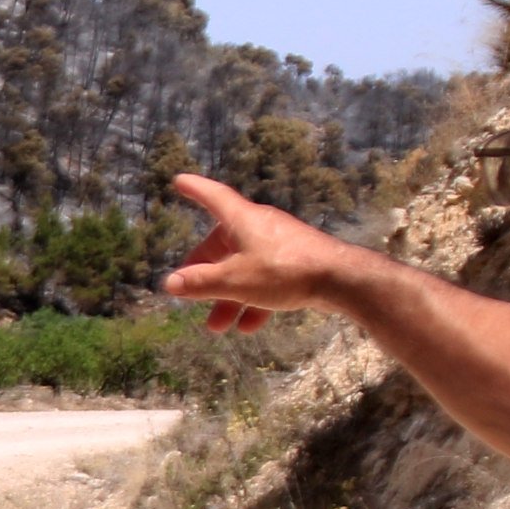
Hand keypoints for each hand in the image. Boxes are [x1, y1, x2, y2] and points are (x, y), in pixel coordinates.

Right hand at [158, 173, 350, 331]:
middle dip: (205, 272)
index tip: (179, 181)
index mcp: (242, 220)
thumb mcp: (235, 280)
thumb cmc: (283, 271)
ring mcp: (279, 244)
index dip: (195, 189)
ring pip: (244, 268)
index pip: (212, 197)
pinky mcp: (295, 262)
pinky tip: (248, 327)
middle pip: (223, 245)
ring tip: (216, 326)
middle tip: (190, 291)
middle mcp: (259, 226)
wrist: (340, 279)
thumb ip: (200, 283)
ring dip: (228, 296)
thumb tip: (170, 283)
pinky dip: (254, 300)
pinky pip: (266, 279)